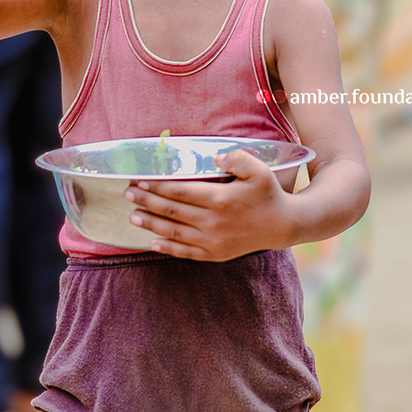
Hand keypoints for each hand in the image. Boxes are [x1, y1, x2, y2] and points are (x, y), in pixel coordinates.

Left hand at [123, 148, 296, 261]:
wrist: (283, 226)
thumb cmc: (268, 193)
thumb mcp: (258, 170)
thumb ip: (236, 158)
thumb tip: (214, 157)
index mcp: (220, 199)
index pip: (180, 192)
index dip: (157, 186)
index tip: (140, 180)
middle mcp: (213, 222)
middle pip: (171, 211)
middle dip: (147, 201)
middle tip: (128, 193)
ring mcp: (213, 241)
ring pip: (174, 232)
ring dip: (151, 224)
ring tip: (133, 216)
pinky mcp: (215, 254)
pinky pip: (186, 252)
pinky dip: (168, 247)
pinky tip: (153, 242)